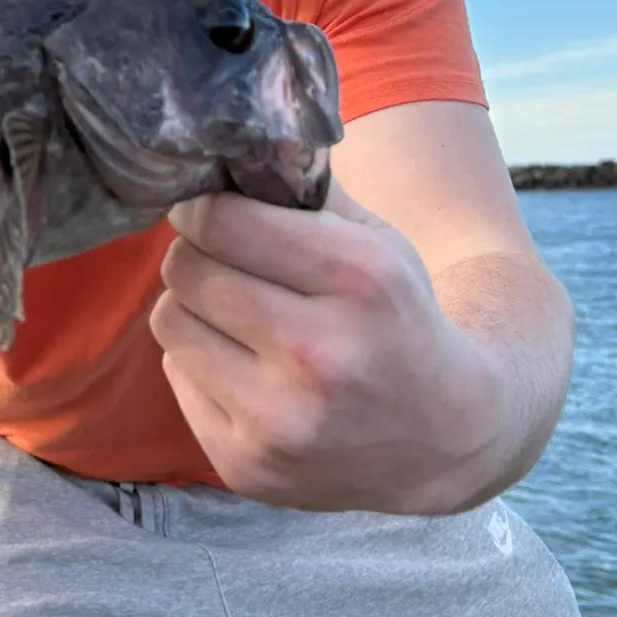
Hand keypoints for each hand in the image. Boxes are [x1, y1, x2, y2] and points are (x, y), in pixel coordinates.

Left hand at [151, 183, 505, 514]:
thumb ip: (303, 192)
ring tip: (234, 314)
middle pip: (187, 270)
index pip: (223, 222)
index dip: (204, 209)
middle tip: (219, 259)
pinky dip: (200, 363)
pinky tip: (246, 368)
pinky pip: (177, 378)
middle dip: (197, 255)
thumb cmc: (398, 318)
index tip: (209, 211)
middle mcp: (319, 355)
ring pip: (170, 322)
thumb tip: (224, 151)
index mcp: (359, 280)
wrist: (446, 437)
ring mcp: (280, 421)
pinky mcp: (247, 466)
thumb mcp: (377, 242)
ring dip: (193, 308)